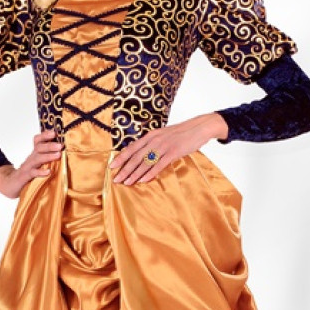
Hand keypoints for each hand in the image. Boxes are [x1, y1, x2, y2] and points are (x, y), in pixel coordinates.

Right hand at [0, 130, 62, 198]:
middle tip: (60, 145)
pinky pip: (33, 173)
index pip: (38, 140)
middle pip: (39, 148)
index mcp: (34, 153)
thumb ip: (47, 156)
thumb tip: (62, 150)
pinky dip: (40, 172)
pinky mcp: (25, 176)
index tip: (54, 132)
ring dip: (48, 156)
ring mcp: (28, 167)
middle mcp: (31, 158)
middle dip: (50, 145)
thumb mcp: (37, 162)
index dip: (45, 135)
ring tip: (58, 155)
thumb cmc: (29, 172)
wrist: (11, 183)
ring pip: (37, 159)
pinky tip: (48, 171)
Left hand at [110, 114, 227, 184]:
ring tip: (127, 183)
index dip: (121, 157)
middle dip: (124, 169)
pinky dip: (150, 173)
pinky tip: (143, 180)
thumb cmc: (181, 133)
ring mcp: (164, 146)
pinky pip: (159, 165)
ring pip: (145, 162)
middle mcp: (154, 140)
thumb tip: (141, 154)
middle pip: (135, 157)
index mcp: (150, 135)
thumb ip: (152, 143)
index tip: (111, 166)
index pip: (132, 148)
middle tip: (116, 179)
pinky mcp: (173, 152)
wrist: (198, 127)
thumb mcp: (163, 135)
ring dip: (134, 174)